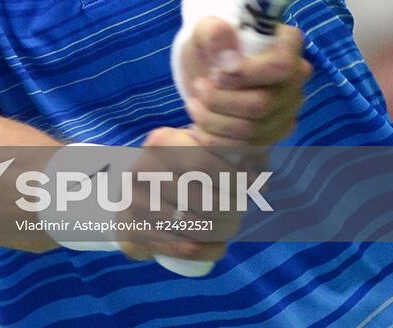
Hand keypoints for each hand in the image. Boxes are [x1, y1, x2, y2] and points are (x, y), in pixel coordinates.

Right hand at [117, 125, 239, 266]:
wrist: (129, 191)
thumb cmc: (174, 166)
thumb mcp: (193, 146)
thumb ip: (228, 153)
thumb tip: (262, 179)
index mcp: (161, 142)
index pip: (204, 163)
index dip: (234, 179)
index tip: (252, 186)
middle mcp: (144, 170)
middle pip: (204, 199)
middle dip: (233, 209)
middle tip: (241, 209)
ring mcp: (136, 204)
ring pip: (196, 227)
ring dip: (224, 230)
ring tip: (232, 225)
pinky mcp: (134, 232)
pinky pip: (182, 249)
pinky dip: (208, 250)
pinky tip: (219, 245)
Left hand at [177, 19, 311, 148]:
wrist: (208, 67)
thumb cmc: (210, 44)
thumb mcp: (202, 30)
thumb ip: (212, 32)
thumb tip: (225, 42)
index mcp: (287, 42)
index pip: (280, 65)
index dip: (246, 75)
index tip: (216, 74)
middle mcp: (297, 75)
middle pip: (264, 103)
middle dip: (222, 100)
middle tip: (198, 87)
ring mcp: (290, 105)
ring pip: (254, 129)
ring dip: (215, 121)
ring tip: (195, 105)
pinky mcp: (278, 129)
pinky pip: (251, 146)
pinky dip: (219, 140)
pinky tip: (202, 126)